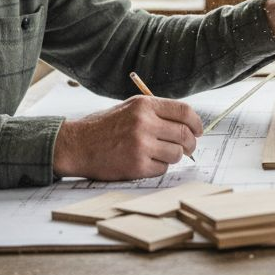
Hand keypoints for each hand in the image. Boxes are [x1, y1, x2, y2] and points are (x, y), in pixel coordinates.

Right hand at [52, 96, 201, 179]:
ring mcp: (140, 145)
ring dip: (173, 156)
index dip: (196, 123)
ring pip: (176, 154)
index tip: (198, 130)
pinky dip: (159, 167)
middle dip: (191, 143)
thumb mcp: (129, 108)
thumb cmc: (104, 127)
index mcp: (144, 105)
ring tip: (160, 154)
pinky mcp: (136, 165)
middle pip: (184, 134)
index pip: (184, 111)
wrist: (77, 145)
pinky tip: (145, 162)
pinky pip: (162, 168)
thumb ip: (156, 112)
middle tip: (188, 148)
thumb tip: (187, 123)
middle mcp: (144, 123)